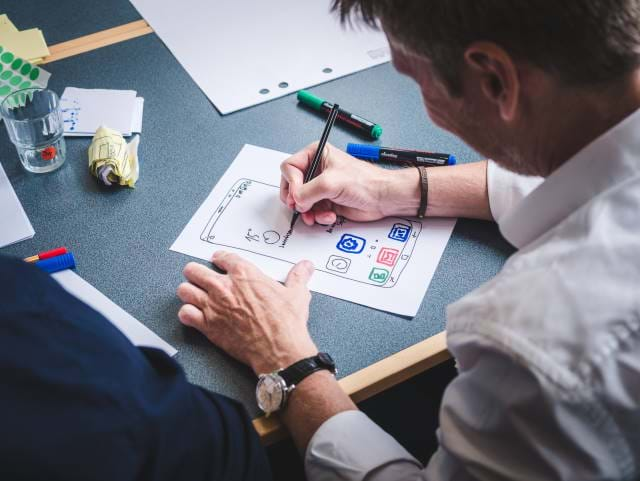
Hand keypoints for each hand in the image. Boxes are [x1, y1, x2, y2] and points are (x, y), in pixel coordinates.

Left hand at [176, 251, 317, 374]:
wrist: (279, 350)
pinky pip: (185, 314)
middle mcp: (224, 287)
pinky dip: (187, 314)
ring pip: (185, 290)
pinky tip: (193, 315)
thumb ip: (298, 277)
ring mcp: (213, 306)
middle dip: (196, 273)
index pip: (222, 257)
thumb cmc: (286, 322)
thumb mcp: (297, 294)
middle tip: (201, 277)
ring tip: (194, 295)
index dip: (219, 258)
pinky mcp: (208, 326)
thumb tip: (306, 267)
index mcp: (245, 274)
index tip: (219, 261)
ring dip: (189, 292)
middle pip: (195, 270)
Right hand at [280, 142, 419, 225]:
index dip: (291, 182)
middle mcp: (316, 170)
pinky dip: (318, 216)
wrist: (382, 198)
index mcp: (316, 154)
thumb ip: (307, 191)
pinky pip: (312, 212)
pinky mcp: (326, 202)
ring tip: (315, 215)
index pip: (289, 167)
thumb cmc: (365, 182)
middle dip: (296, 199)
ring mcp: (321, 187)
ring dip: (308, 211)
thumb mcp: (330, 182)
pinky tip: (329, 215)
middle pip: (292, 186)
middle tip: (301, 207)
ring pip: (300, 202)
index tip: (298, 194)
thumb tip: (295, 201)